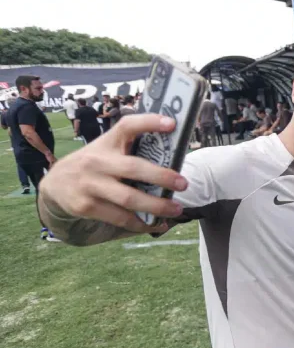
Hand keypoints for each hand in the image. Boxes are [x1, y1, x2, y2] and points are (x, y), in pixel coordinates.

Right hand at [38, 114, 186, 232]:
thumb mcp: (106, 149)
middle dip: (161, 177)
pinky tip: (157, 225)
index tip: (172, 123)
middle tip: (183, 184)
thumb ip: (129, 148)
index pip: (127, 126)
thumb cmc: (93, 164)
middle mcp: (97, 162)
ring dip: (156, 206)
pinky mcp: (86, 207)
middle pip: (134, 168)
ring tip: (176, 209)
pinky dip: (141, 224)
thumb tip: (171, 154)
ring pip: (129, 199)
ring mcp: (90, 185)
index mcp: (107, 143)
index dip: (150, 122)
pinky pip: (120, 218)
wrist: (54, 184)